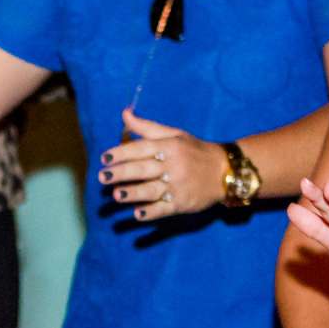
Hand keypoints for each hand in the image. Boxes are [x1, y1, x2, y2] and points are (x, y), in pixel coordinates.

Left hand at [100, 106, 227, 221]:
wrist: (225, 171)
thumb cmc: (194, 151)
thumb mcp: (174, 134)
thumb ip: (147, 127)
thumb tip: (124, 113)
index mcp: (170, 146)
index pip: (142, 148)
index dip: (122, 152)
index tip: (104, 157)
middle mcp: (173, 166)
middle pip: (143, 169)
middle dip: (121, 173)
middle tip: (102, 177)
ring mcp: (178, 186)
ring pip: (152, 190)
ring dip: (133, 193)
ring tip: (116, 195)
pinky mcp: (183, 203)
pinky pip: (164, 209)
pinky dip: (151, 212)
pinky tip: (137, 214)